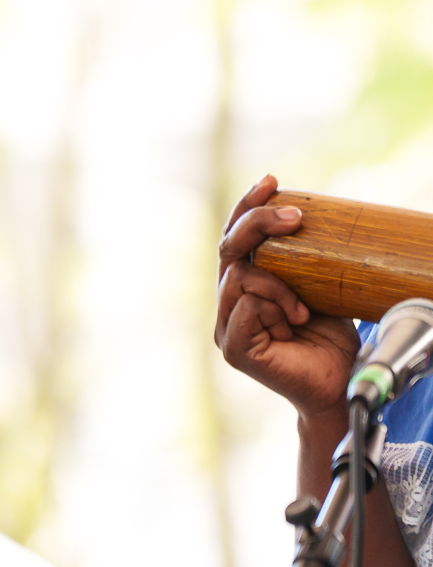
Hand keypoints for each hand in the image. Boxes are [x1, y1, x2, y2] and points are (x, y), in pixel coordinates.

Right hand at [216, 174, 358, 417]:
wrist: (339, 385)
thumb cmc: (330, 341)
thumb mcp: (318, 287)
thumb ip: (301, 262)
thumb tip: (307, 216)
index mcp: (244, 286)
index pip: (235, 238)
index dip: (247, 207)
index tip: (271, 181)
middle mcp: (229, 303)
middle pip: (227, 248)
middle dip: (258, 224)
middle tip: (294, 218)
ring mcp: (226, 326)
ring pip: (239, 277)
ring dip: (278, 284)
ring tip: (305, 308)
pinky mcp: (233, 348)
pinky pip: (246, 307)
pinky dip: (274, 307)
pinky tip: (296, 322)